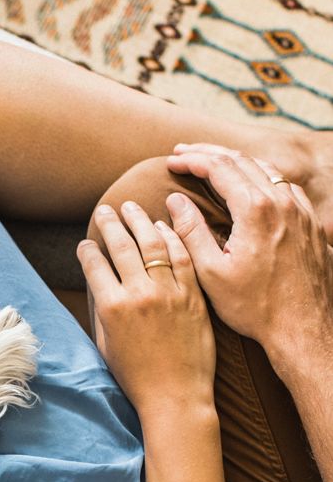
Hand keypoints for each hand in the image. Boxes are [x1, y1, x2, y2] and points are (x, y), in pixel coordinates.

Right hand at [79, 202, 215, 417]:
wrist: (176, 395)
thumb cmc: (136, 376)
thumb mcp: (105, 344)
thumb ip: (101, 311)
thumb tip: (98, 284)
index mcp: (112, 308)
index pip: (95, 265)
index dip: (87, 250)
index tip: (85, 243)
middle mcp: (140, 294)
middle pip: (122, 246)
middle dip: (110, 224)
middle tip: (105, 209)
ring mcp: (169, 292)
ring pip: (153, 243)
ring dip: (140, 221)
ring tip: (131, 208)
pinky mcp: (193, 295)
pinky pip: (182, 256)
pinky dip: (171, 237)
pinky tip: (162, 226)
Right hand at [166, 144, 332, 359]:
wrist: (302, 328)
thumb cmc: (254, 307)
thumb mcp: (211, 273)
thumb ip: (191, 232)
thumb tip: (175, 201)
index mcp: (255, 210)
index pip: (220, 168)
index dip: (192, 161)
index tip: (170, 161)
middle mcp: (282, 202)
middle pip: (243, 160)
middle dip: (210, 153)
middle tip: (183, 153)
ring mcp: (301, 210)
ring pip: (266, 169)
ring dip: (236, 162)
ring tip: (213, 163)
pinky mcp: (311, 222)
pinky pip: (285, 186)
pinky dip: (261, 176)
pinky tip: (250, 185)